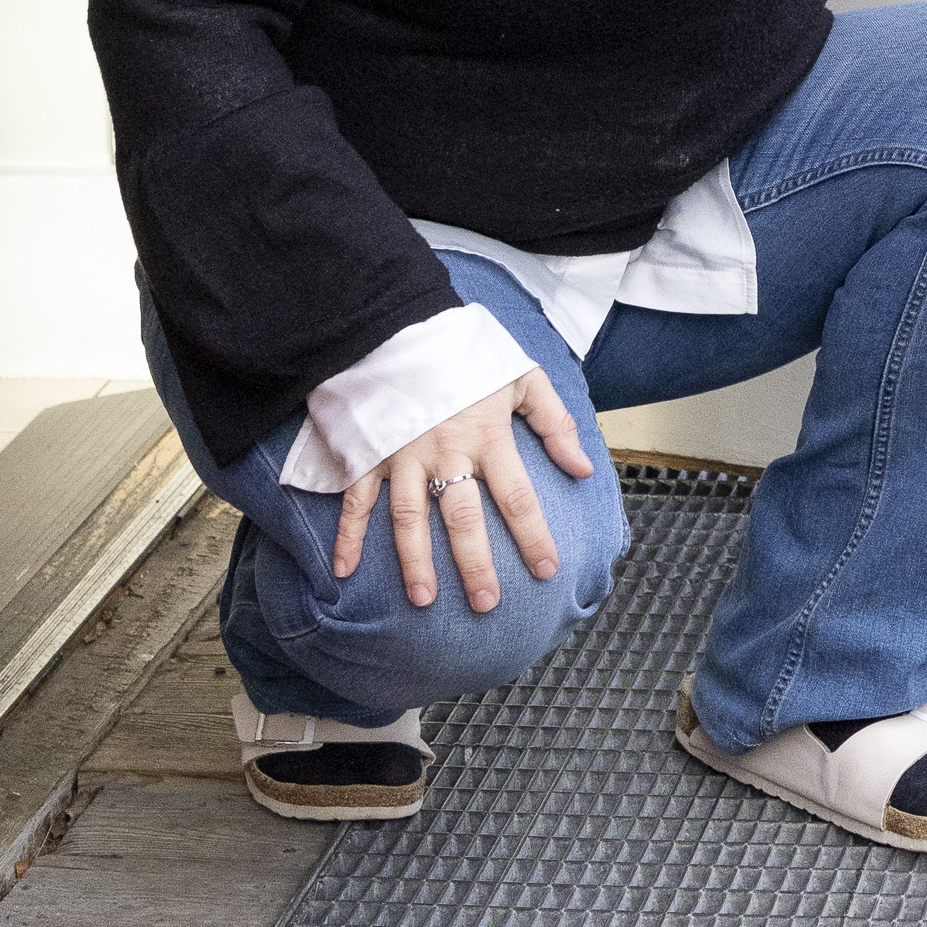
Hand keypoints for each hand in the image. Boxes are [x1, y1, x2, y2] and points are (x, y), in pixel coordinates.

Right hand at [331, 368, 596, 607]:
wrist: (402, 324)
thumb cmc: (467, 355)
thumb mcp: (522, 377)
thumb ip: (555, 422)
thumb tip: (583, 468)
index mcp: (486, 434)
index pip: (517, 496)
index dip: (533, 536)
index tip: (546, 570)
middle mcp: (444, 451)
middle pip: (462, 517)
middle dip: (475, 563)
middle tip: (485, 602)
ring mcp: (402, 455)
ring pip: (407, 517)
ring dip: (414, 560)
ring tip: (422, 599)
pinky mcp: (368, 453)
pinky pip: (355, 501)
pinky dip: (345, 536)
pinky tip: (343, 572)